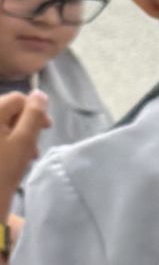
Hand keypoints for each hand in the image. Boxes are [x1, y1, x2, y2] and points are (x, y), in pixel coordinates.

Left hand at [0, 89, 51, 219]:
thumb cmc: (2, 170)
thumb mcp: (23, 141)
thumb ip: (34, 115)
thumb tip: (39, 94)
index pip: (17, 98)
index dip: (34, 109)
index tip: (47, 128)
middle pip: (8, 111)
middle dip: (26, 126)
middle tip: (35, 148)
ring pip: (3, 125)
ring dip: (18, 137)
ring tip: (26, 158)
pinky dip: (6, 145)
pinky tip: (12, 161)